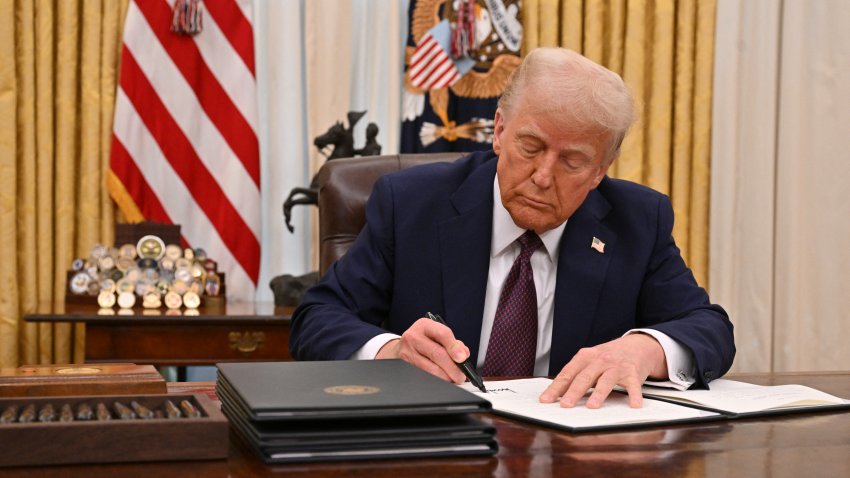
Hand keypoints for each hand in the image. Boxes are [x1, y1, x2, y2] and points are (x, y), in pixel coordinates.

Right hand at [375, 317, 470, 383]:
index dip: (454, 347)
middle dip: (453, 368)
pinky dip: (436, 380)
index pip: (442, 334)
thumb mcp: (436, 335)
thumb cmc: (423, 341)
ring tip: (453, 379)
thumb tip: (464, 355)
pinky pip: (424, 376)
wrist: (400, 348)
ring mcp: (407, 352)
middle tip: (461, 376)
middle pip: (437, 354)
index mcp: (425, 325)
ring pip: (431, 369)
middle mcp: (414, 337)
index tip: (463, 358)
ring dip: (446, 377)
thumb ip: (453, 343)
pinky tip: (442, 380)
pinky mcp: (404, 366)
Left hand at [539, 333, 666, 408]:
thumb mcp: (590, 361)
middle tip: (565, 405)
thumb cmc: (608, 357)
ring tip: (592, 406)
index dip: (555, 387)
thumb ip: (576, 375)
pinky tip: (633, 405)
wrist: (637, 345)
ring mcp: (617, 366)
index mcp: (585, 357)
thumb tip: (557, 394)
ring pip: (606, 381)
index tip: (546, 400)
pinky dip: (634, 396)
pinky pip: (633, 385)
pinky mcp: (633, 373)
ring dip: (599, 394)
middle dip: (573, 391)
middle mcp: (600, 360)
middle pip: (584, 377)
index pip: (567, 374)